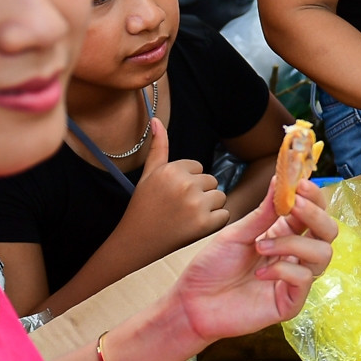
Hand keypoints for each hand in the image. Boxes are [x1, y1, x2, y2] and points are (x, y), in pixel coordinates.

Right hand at [118, 117, 231, 254]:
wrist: (136, 241)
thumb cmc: (143, 206)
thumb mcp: (148, 174)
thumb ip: (158, 146)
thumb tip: (156, 119)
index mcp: (173, 169)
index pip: (199, 168)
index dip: (187, 183)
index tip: (172, 195)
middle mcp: (185, 184)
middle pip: (212, 182)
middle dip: (200, 194)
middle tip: (179, 208)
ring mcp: (196, 205)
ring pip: (220, 197)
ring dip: (209, 208)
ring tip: (187, 217)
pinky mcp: (205, 224)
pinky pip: (225, 215)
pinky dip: (214, 223)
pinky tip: (194, 227)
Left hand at [167, 175, 337, 346]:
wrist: (194, 302)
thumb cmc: (213, 267)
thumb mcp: (237, 233)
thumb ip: (263, 212)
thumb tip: (279, 180)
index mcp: (284, 233)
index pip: (314, 212)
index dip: (313, 197)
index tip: (301, 184)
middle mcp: (295, 255)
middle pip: (328, 231)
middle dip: (315, 215)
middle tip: (295, 205)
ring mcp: (295, 279)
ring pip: (322, 254)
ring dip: (293, 244)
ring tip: (260, 247)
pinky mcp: (291, 302)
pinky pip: (304, 279)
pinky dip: (283, 270)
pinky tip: (259, 274)